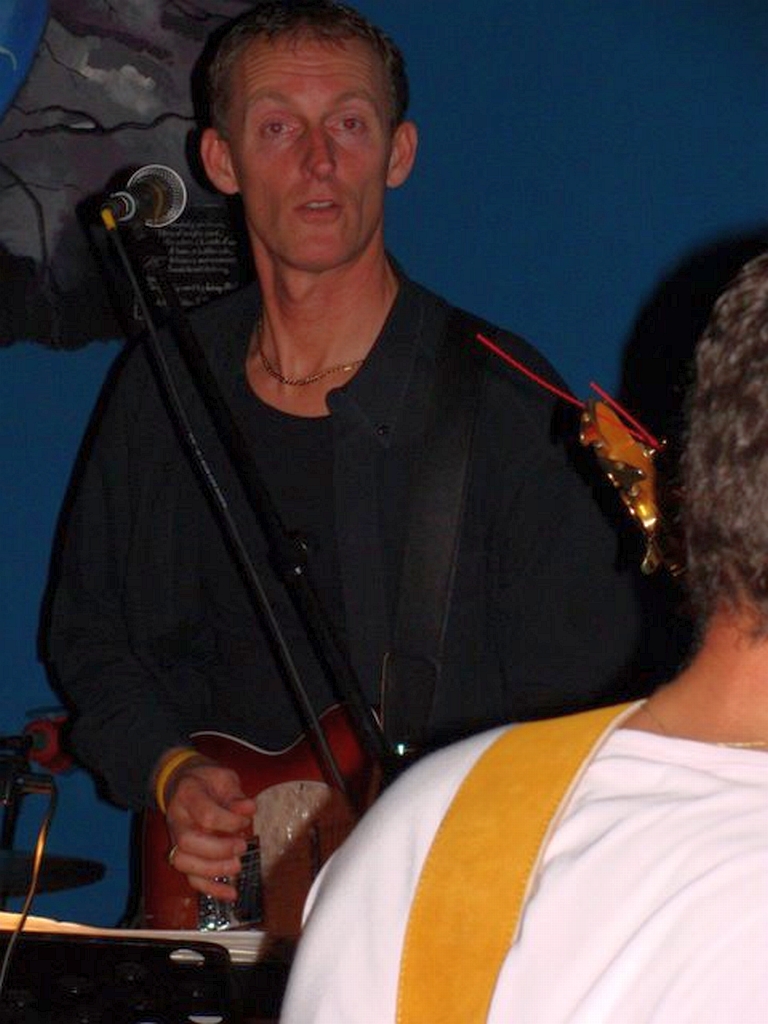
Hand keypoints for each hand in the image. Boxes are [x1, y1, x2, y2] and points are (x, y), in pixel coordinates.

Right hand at [164, 760, 256, 901]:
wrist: (181, 783)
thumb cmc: (206, 781)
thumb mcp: (222, 777)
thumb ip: (235, 794)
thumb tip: (249, 809)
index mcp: (188, 795)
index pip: (206, 814)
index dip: (229, 821)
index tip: (246, 819)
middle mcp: (177, 819)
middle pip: (189, 842)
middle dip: (218, 850)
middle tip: (241, 847)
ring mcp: (175, 839)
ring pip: (184, 863)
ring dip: (212, 871)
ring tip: (237, 867)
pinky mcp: (182, 855)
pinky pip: (190, 877)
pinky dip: (210, 889)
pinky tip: (231, 894)